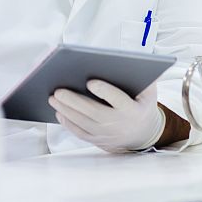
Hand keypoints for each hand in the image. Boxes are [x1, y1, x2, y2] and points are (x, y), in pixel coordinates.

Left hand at [50, 80, 164, 152]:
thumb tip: (127, 62)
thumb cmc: (142, 106)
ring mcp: (107, 134)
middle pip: (93, 112)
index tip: (90, 81)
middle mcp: (118, 124)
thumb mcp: (149, 93)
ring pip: (83, 123)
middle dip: (74, 101)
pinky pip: (79, 133)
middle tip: (58, 90)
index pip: (116, 99)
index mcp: (132, 110)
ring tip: (53, 98)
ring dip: (66, 110)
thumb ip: (142, 79)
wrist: (142, 134)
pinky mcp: (97, 140)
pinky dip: (67, 123)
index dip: (104, 91)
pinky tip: (59, 112)